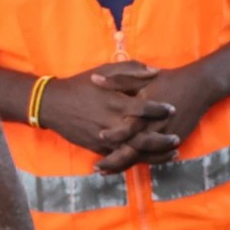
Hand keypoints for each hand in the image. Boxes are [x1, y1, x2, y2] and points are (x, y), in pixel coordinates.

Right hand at [36, 63, 174, 164]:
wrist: (53, 104)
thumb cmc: (82, 84)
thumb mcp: (106, 70)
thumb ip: (132, 69)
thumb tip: (156, 71)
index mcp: (116, 102)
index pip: (144, 108)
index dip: (161, 109)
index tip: (173, 108)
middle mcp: (112, 123)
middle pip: (143, 136)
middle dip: (162, 139)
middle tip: (177, 138)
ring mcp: (105, 139)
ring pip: (134, 152)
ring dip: (155, 154)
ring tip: (172, 153)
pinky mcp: (98, 149)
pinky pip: (120, 158)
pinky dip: (137, 160)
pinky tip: (152, 160)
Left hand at [94, 63, 227, 172]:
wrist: (198, 87)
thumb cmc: (167, 80)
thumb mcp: (141, 77)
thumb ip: (117, 80)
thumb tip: (94, 80)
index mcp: (142, 111)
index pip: (123, 129)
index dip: (110, 138)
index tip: (96, 141)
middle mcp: (152, 127)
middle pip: (130, 150)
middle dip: (113, 161)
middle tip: (97, 168)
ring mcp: (163, 137)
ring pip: (141, 157)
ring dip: (123, 166)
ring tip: (107, 172)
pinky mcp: (173, 142)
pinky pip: (155, 158)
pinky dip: (142, 163)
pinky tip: (130, 167)